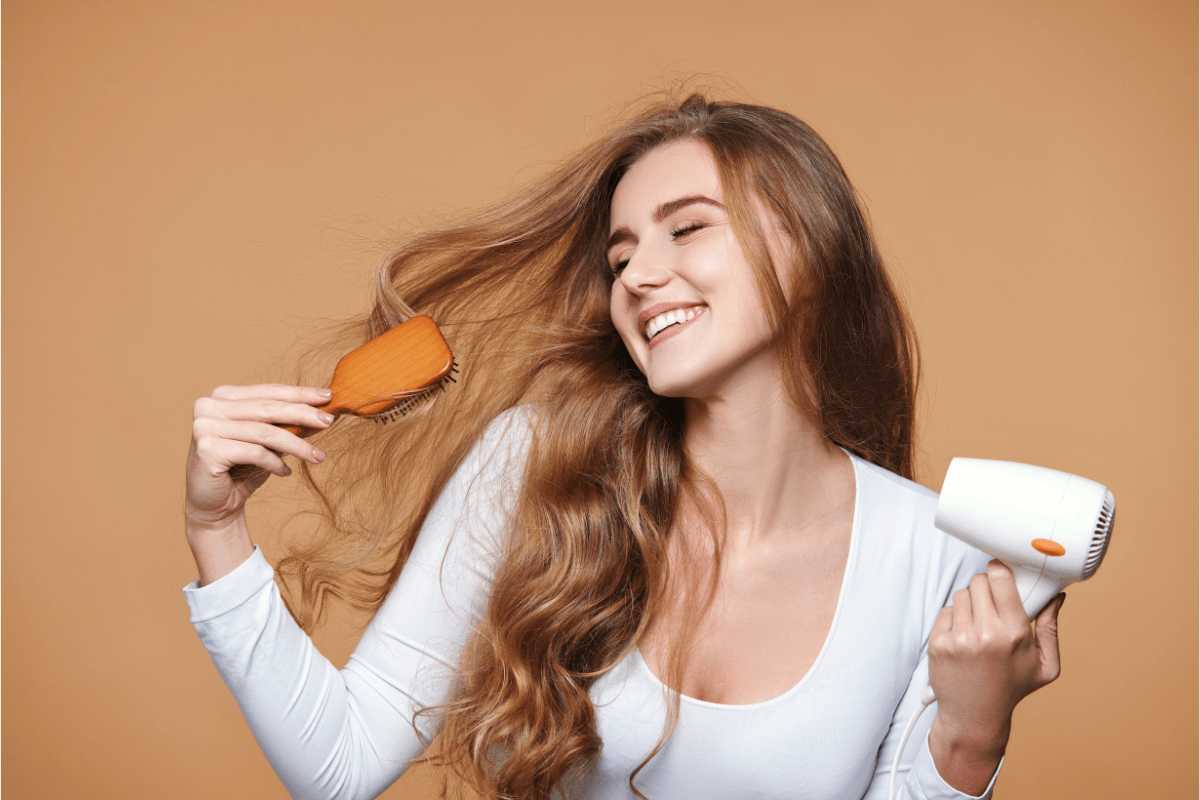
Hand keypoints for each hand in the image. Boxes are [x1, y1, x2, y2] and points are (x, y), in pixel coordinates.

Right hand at [184, 383, 333, 583]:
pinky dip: (275, 463)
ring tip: (318, 457)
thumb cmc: (241, 469)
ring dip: (297, 445)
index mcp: (222, 397)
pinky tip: (286, 472)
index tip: (327, 396)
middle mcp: (209, 407)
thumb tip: (321, 411)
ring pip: (265, 432)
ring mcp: (205, 427)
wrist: (214, 505)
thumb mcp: (266, 441)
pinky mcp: (207, 449)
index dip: (299, 393)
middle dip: (304, 414)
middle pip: (268, 408)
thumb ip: (284, 423)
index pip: (268, 391)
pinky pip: (254, 452)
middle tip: (330, 421)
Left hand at [925, 560, 1064, 792]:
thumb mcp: (1045, 665)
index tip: (1000, 571)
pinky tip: (963, 638)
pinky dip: (953, 619)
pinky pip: (945, 611)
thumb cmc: (1011, 689)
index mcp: (1016, 634)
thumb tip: (1056, 596)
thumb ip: (1051, 628)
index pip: (1001, 579)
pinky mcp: (939, 643)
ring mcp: (960, 638)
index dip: (999, 570)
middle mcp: (987, 634)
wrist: (974, 717)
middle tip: (991, 606)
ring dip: (969, 604)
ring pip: (961, 595)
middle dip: (985, 589)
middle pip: (979, 581)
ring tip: (978, 626)